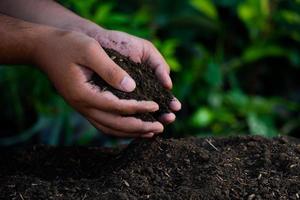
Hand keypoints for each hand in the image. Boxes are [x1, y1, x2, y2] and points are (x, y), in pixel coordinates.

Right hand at [34, 27, 163, 137]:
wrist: (44, 49)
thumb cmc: (67, 45)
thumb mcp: (90, 50)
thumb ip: (110, 70)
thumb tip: (132, 87)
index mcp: (84, 94)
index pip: (117, 107)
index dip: (138, 108)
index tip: (156, 105)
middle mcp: (83, 106)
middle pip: (115, 124)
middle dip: (139, 127)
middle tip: (160, 127)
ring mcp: (82, 108)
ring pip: (110, 128)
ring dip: (131, 132)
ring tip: (151, 132)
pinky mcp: (85, 106)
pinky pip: (104, 124)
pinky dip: (120, 129)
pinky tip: (132, 128)